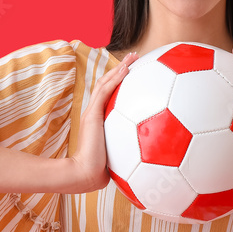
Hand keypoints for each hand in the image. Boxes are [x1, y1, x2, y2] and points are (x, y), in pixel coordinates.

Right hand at [66, 51, 138, 191]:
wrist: (85, 174)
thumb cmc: (100, 171)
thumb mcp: (117, 157)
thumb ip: (127, 152)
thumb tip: (147, 158)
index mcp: (100, 121)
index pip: (110, 97)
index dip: (120, 84)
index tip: (134, 75)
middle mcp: (95, 113)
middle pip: (107, 85)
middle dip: (121, 70)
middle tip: (135, 59)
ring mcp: (92, 112)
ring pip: (106, 83)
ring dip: (119, 68)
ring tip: (132, 57)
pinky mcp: (92, 114)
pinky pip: (105, 91)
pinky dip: (116, 78)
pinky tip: (126, 69)